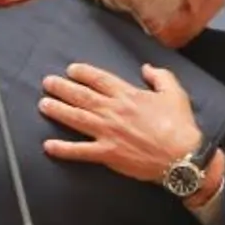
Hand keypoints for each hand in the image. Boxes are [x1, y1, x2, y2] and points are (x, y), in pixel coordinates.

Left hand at [39, 62, 201, 182]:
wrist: (181, 157)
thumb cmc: (180, 125)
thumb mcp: (174, 93)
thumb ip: (160, 76)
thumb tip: (146, 68)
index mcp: (128, 95)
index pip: (99, 79)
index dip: (83, 73)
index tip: (70, 69)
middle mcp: (113, 111)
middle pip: (81, 96)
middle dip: (62, 88)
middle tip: (47, 83)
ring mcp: (108, 133)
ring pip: (76, 119)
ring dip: (57, 111)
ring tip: (43, 104)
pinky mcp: (108, 154)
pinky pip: (80, 151)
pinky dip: (63, 149)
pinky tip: (48, 146)